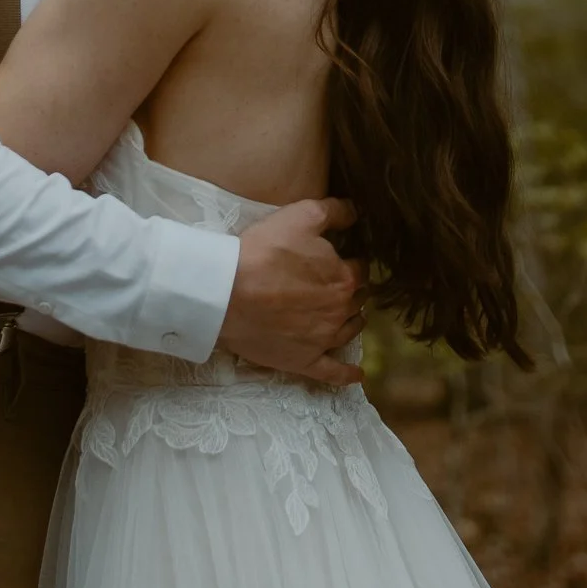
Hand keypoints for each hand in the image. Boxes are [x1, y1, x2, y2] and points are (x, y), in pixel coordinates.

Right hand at [222, 198, 364, 389]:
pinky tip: (357, 376)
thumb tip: (355, 212)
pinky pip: (332, 373)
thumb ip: (333, 211)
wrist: (226, 292)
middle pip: (356, 300)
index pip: (359, 270)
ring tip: (350, 316)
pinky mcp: (303, 361)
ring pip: (349, 331)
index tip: (343, 259)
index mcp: (343, 279)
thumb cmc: (263, 251)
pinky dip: (346, 375)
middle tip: (338, 284)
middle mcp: (339, 312)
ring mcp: (322, 340)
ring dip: (352, 321)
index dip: (351, 262)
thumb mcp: (301, 216)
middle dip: (351, 291)